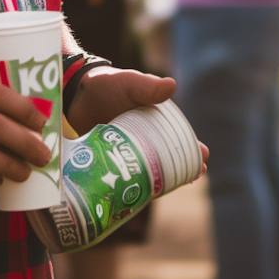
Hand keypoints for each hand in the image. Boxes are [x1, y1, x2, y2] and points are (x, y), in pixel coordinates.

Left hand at [66, 68, 208, 182]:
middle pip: (169, 157)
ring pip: (150, 170)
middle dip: (183, 169)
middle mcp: (147, 137)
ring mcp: (130, 151)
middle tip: (193, 177)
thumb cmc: (106, 84)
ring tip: (168, 189)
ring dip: (161, 180)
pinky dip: (136, 186)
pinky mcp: (113, 162)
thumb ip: (147, 86)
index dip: (193, 149)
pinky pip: (128, 176)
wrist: (75, 96)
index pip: (180, 136)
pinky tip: (140, 196)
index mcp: (156, 119)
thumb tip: (171, 86)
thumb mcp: (128, 83)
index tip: (203, 159)